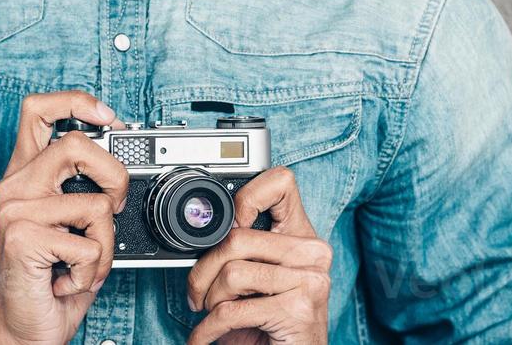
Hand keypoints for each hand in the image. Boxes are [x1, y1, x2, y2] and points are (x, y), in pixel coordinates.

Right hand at [0, 90, 129, 344]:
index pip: (37, 109)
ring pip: (96, 203)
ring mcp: (14, 210)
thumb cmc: (52, 278)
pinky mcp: (21, 237)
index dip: (76, 101)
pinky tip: (68, 280)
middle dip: (115, 176)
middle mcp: (14, 186)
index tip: (108, 117)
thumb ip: (84, 187)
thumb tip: (121, 154)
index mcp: (25, 174)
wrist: (24, 328)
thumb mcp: (72, 223)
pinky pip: (89, 243)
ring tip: (84, 262)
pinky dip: (92, 270)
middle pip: (76, 144)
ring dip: (106, 243)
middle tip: (114, 205)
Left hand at [184, 166, 332, 344]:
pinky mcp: (298, 310)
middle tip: (197, 293)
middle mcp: (313, 253)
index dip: (246, 196)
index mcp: (303, 236)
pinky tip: (203, 337)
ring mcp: (310, 281)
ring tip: (210, 315)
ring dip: (209, 301)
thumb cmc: (273, 325)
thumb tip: (203, 232)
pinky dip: (207, 329)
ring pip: (231, 274)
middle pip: (237, 237)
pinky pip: (232, 311)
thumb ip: (247, 251)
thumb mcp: (261, 281)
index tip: (224, 226)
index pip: (280, 183)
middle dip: (203, 270)